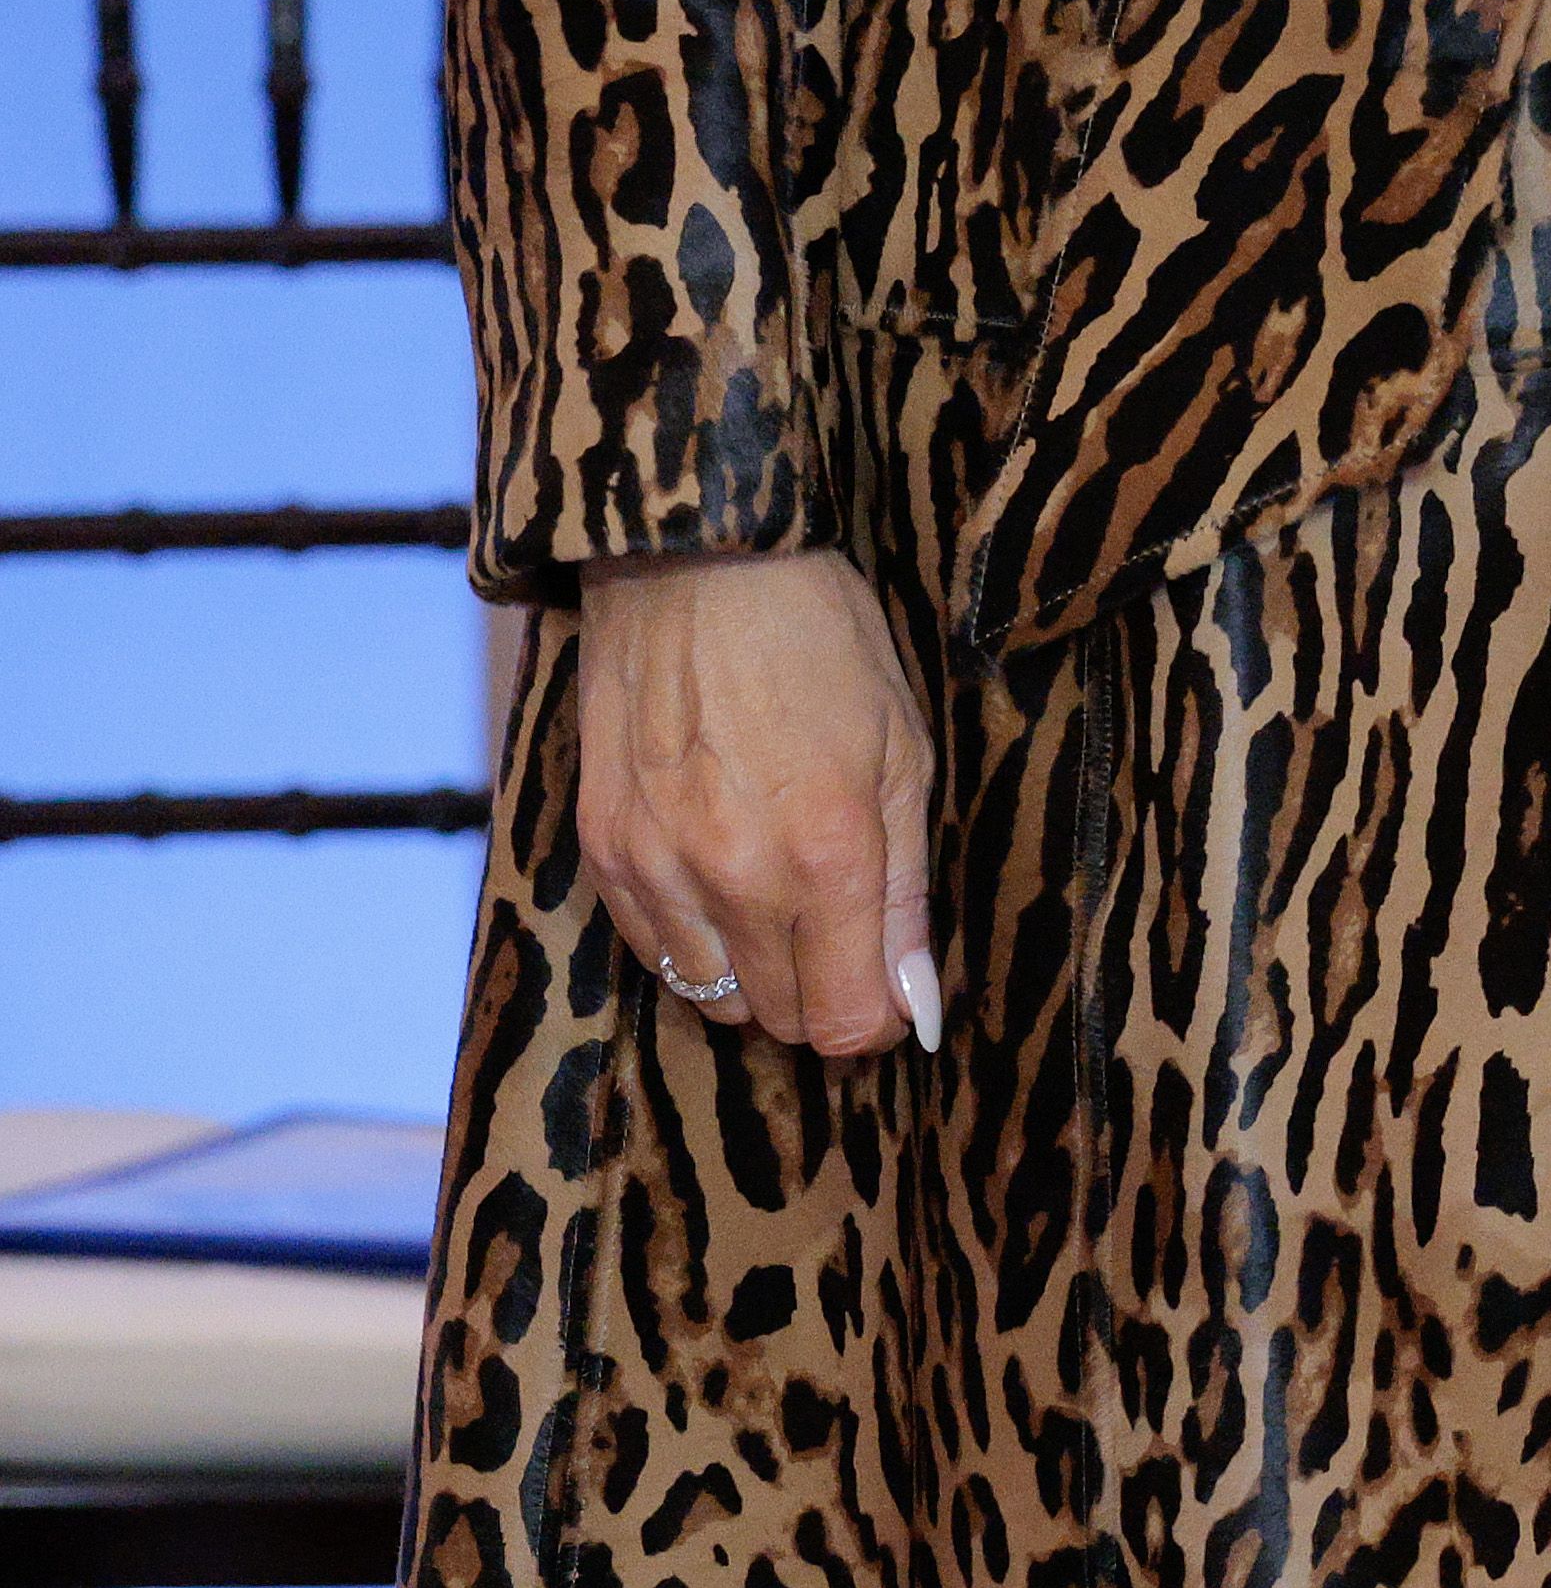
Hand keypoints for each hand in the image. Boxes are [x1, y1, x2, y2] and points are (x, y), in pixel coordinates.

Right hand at [570, 543, 941, 1061]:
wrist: (696, 565)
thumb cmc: (824, 646)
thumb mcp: (904, 756)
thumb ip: (907, 894)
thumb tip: (914, 1003)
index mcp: (826, 855)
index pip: (841, 1021)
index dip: (876, 1022)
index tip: (893, 992)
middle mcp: (732, 878)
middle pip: (775, 1019)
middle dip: (820, 996)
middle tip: (845, 936)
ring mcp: (653, 869)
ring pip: (707, 995)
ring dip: (754, 974)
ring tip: (782, 899)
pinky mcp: (600, 851)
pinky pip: (649, 950)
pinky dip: (692, 940)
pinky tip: (720, 878)